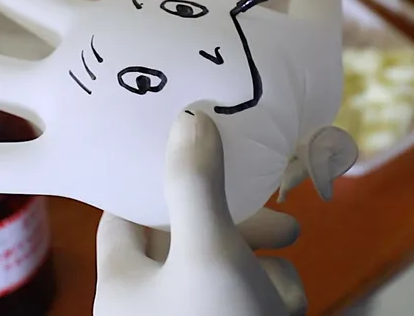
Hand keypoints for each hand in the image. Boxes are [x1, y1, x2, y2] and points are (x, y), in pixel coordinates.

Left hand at [94, 112, 305, 315]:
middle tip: (265, 196)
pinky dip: (270, 289)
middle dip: (233, 213)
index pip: (125, 213)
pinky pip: (244, 297)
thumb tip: (189, 116)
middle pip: (185, 233)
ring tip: (291, 234)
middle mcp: (148, 303)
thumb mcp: (208, 250)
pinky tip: (287, 300)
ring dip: (260, 247)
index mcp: (122, 283)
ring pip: (222, 265)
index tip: (190, 144)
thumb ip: (195, 183)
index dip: (155, 177)